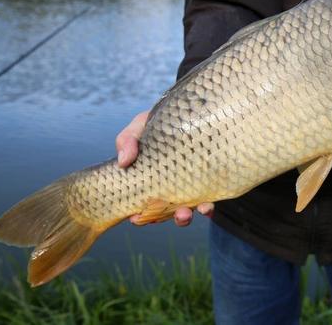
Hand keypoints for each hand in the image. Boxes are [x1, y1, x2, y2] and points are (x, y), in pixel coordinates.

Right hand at [115, 110, 213, 225]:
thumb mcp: (139, 126)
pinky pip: (207, 201)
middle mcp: (169, 188)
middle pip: (165, 212)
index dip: (138, 215)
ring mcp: (189, 187)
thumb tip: (123, 161)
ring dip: (184, 218)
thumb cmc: (159, 122)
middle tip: (171, 215)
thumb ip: (127, 140)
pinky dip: (206, 208)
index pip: (141, 204)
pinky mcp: (207, 182)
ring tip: (185, 214)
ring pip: (186, 211)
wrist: (190, 113)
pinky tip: (206, 207)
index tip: (135, 218)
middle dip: (166, 218)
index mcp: (150, 181)